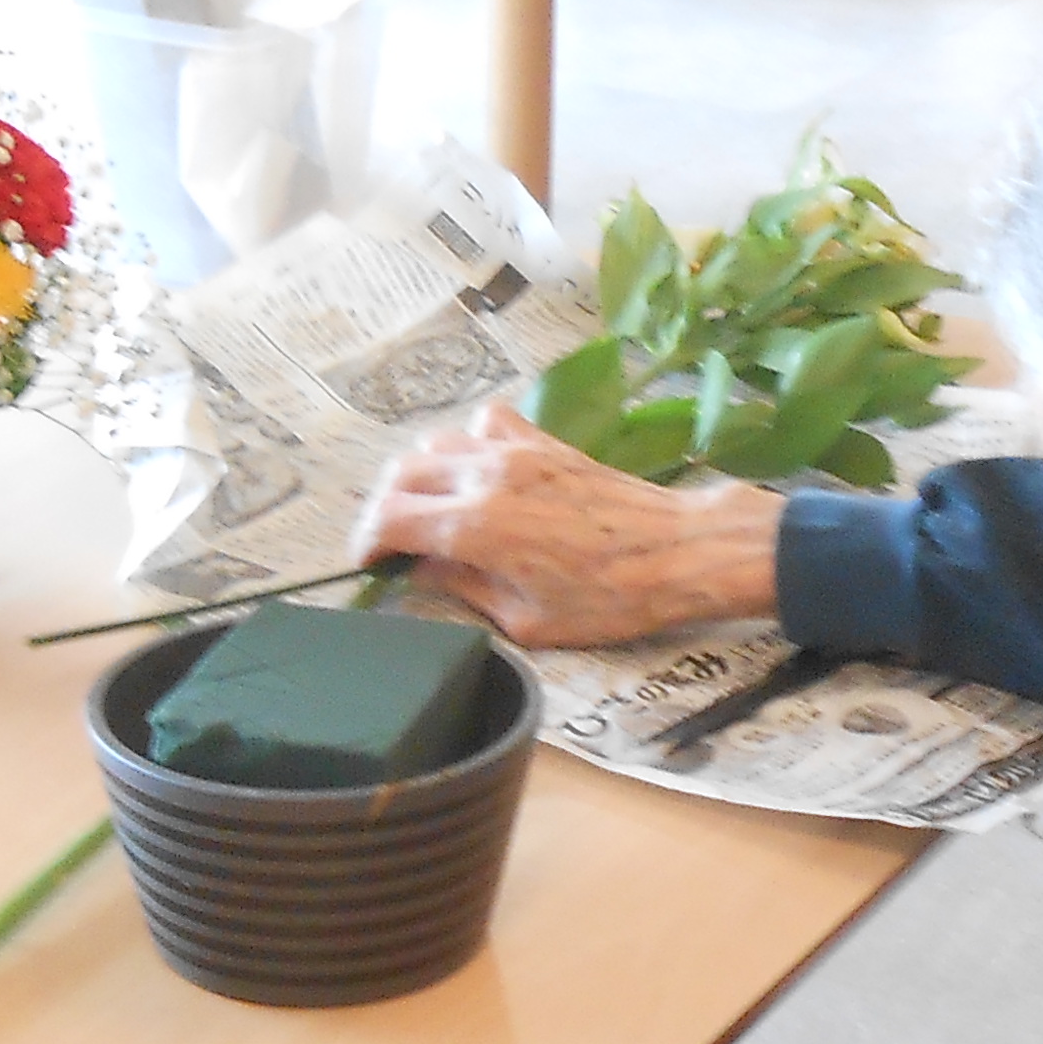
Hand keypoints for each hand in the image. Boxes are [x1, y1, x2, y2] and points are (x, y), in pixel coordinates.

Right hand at [355, 402, 785, 647]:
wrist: (677, 552)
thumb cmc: (609, 599)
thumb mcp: (526, 621)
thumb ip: (464, 589)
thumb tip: (423, 571)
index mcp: (476, 527)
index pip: (387, 518)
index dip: (365, 543)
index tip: (369, 565)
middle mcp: (486, 477)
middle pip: (400, 475)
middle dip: (384, 510)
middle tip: (392, 544)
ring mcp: (515, 451)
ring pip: (435, 443)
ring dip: (420, 476)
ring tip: (430, 511)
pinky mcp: (543, 441)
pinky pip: (484, 422)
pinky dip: (468, 442)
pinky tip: (480, 471)